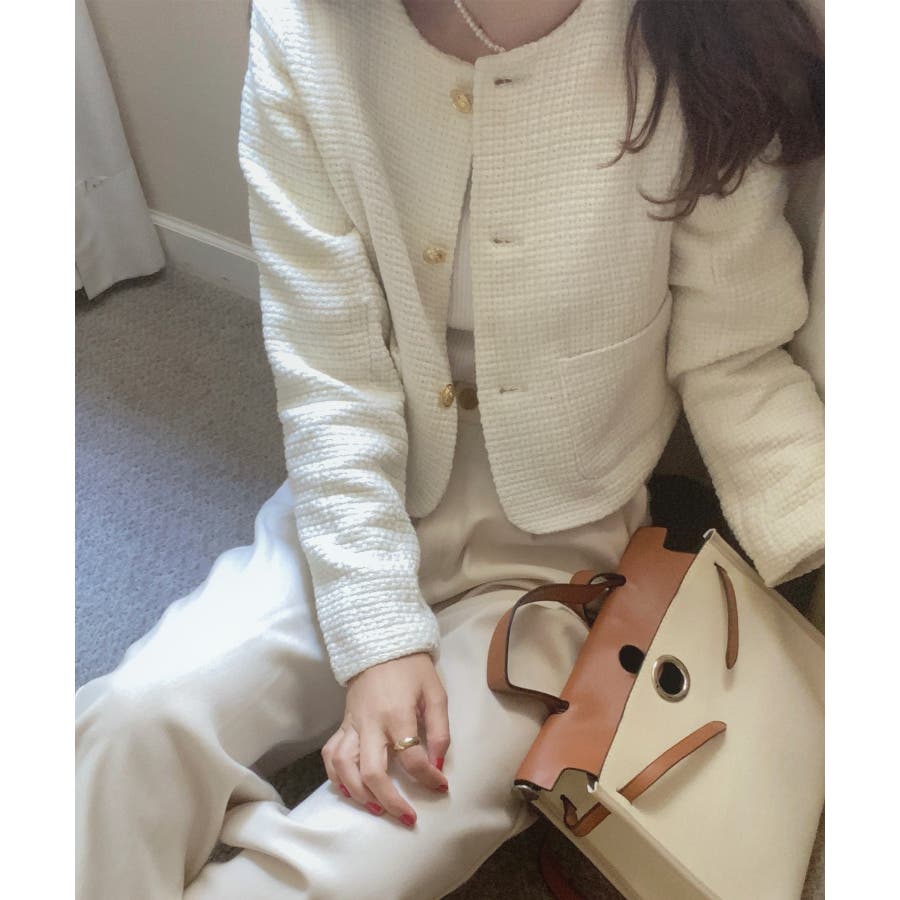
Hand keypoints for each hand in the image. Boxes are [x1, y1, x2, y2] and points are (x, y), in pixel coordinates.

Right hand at [321, 652, 450, 827]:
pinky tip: (349, 790)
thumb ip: (440, 730)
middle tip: (407, 817)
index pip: (412, 756)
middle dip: (390, 801)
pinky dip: (336, 777)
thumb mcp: (436, 693)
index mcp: (398, 713)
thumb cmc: (412, 669)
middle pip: (372, 772)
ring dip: (359, 795)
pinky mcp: (342, 724)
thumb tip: (437, 766)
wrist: (379, 644)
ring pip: (344, 768)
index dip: (428, 777)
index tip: (441, 786)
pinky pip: (330, 755)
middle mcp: (371, 723)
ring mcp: (352, 724)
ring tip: (377, 808)